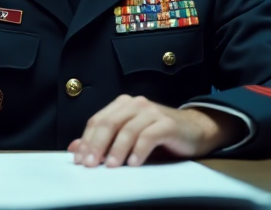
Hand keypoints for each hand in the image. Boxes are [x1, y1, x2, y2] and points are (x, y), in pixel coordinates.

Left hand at [67, 95, 245, 167]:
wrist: (196, 130)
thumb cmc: (159, 135)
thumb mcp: (128, 138)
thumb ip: (103, 141)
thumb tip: (74, 148)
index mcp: (123, 105)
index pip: (98, 120)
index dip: (86, 140)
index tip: (79, 160)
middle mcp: (136, 104)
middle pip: (109, 123)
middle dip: (97, 145)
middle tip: (90, 165)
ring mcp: (152, 112)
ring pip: (127, 129)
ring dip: (117, 150)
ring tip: (112, 167)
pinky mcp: (167, 123)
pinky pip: (149, 136)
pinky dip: (139, 151)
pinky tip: (133, 163)